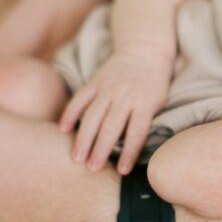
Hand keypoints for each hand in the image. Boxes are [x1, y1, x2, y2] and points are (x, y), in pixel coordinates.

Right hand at [58, 49, 172, 173]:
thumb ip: (144, 121)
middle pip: (111, 126)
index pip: (136, 132)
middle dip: (101, 149)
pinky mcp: (95, 81)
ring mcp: (108, 88)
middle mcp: (125, 96)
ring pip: (93, 116)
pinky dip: (70, 114)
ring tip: (76, 158)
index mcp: (145, 103)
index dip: (129, 152)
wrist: (144, 50)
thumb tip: (130, 149)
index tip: (122, 171)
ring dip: (84, 138)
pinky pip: (80, 99)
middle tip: (92, 169)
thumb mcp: (158, 102)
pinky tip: (63, 130)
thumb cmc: (154, 83)